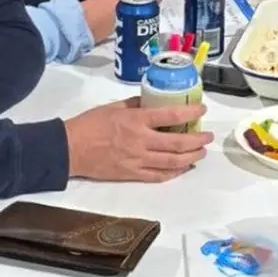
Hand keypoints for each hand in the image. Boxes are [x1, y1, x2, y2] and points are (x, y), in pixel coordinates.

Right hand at [64, 96, 212, 181]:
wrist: (70, 149)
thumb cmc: (90, 124)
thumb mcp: (114, 106)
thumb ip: (136, 104)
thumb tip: (154, 101)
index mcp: (136, 120)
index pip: (171, 116)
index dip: (191, 113)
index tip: (202, 109)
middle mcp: (141, 141)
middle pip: (177, 142)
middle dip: (197, 139)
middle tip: (207, 136)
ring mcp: (138, 160)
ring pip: (172, 161)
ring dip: (191, 157)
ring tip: (201, 152)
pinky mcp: (132, 174)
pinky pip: (158, 176)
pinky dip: (174, 172)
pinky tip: (183, 167)